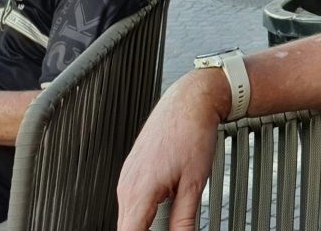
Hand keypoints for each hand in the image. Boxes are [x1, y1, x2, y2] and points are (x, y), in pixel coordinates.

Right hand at [117, 71, 222, 230]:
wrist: (190, 102)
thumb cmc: (192, 133)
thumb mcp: (194, 183)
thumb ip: (184, 219)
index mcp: (140, 190)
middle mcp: (127, 184)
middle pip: (126, 227)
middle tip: (170, 228)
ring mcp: (127, 177)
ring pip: (127, 216)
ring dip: (142, 225)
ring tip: (165, 224)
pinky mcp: (132, 171)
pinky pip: (130, 201)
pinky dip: (141, 212)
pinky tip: (159, 211)